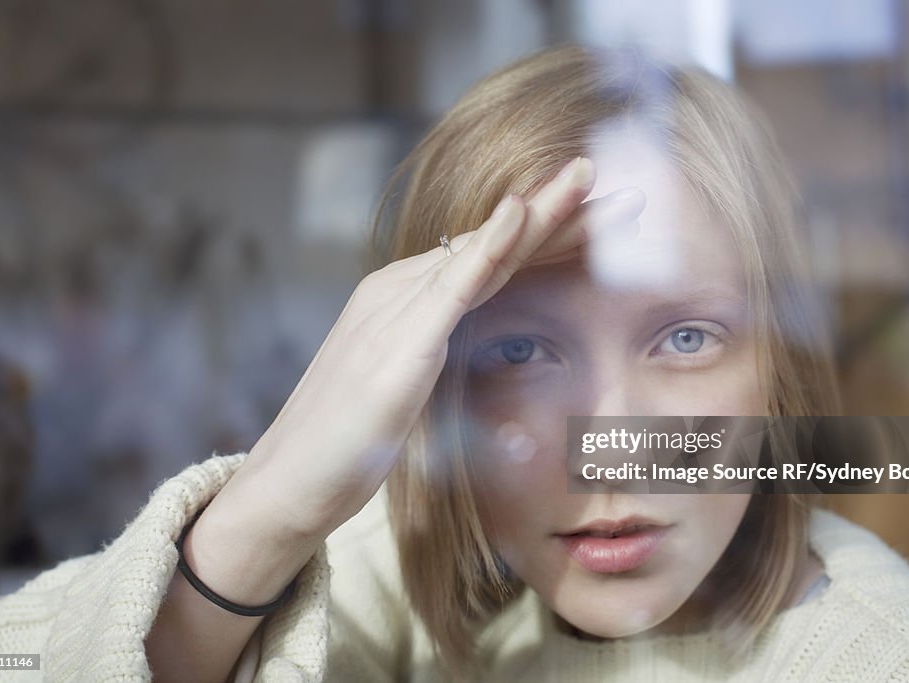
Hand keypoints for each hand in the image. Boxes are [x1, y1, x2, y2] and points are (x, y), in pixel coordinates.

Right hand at [220, 157, 645, 547]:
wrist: (289, 482)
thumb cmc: (346, 446)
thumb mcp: (406, 395)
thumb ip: (440, 363)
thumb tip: (485, 359)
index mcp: (408, 304)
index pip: (491, 261)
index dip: (548, 237)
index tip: (603, 220)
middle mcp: (401, 291)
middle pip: (494, 245)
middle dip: (559, 213)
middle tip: (619, 185)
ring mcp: (396, 310)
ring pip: (482, 252)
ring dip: (540, 212)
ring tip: (586, 177)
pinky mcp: (398, 341)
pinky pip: (453, 285)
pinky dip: (489, 246)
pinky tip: (521, 213)